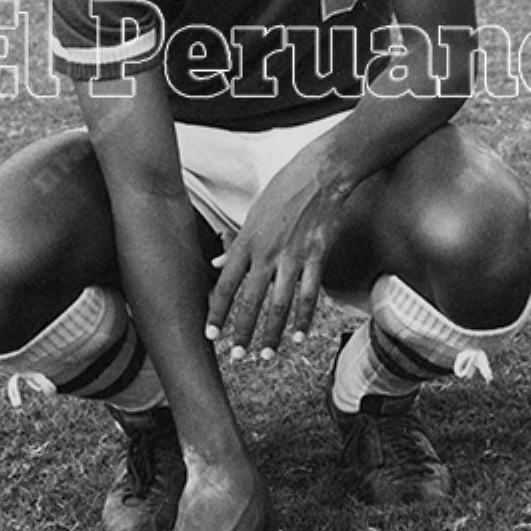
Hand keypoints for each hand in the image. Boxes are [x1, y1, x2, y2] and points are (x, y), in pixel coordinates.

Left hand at [204, 150, 345, 355]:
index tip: (210, 335)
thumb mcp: (253, 215)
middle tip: (237, 357)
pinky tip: (298, 336)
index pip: (225, 285)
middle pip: (250, 302)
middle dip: (242, 333)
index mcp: (247, 242)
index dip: (216, 313)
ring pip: (280, 305)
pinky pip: (309, 295)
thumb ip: (236, 243)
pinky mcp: (316, 257)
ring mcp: (293, 257)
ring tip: (266, 355)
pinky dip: (303, 319)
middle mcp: (266, 253)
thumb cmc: (283, 191)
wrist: (320, 174)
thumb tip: (216, 262)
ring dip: (271, 334)